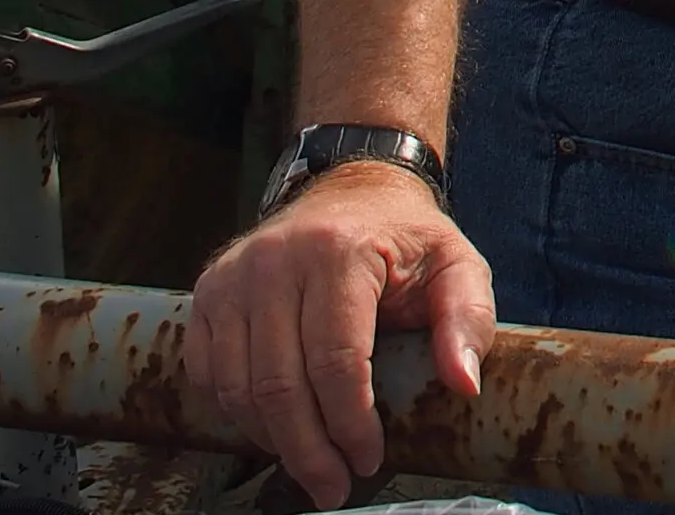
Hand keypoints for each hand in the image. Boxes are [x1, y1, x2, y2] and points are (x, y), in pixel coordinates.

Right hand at [187, 161, 494, 508]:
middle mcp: (277, 259)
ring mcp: (235, 274)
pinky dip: (236, 414)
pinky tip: (274, 428)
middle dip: (309, 451)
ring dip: (272, 441)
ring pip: (238, 388)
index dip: (351, 424)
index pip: (337, 361)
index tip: (369, 459)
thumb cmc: (407, 238)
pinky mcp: (209, 290)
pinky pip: (207, 374)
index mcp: (340, 250)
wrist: (354, 189)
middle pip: (280, 384)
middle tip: (335, 488)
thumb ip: (467, 320)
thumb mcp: (456, 266)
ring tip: (310, 464)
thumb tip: (463, 384)